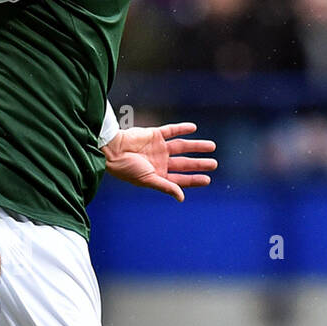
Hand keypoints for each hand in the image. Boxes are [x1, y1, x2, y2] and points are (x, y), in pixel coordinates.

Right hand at [102, 122, 216, 201]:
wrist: (112, 150)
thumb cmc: (127, 168)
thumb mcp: (148, 180)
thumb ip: (166, 187)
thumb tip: (181, 198)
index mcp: (158, 175)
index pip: (180, 179)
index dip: (194, 179)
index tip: (208, 179)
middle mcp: (160, 162)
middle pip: (184, 163)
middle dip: (199, 164)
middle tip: (214, 164)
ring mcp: (158, 148)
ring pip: (182, 146)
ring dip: (196, 146)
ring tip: (211, 146)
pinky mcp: (154, 134)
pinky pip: (171, 131)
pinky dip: (182, 128)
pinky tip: (193, 128)